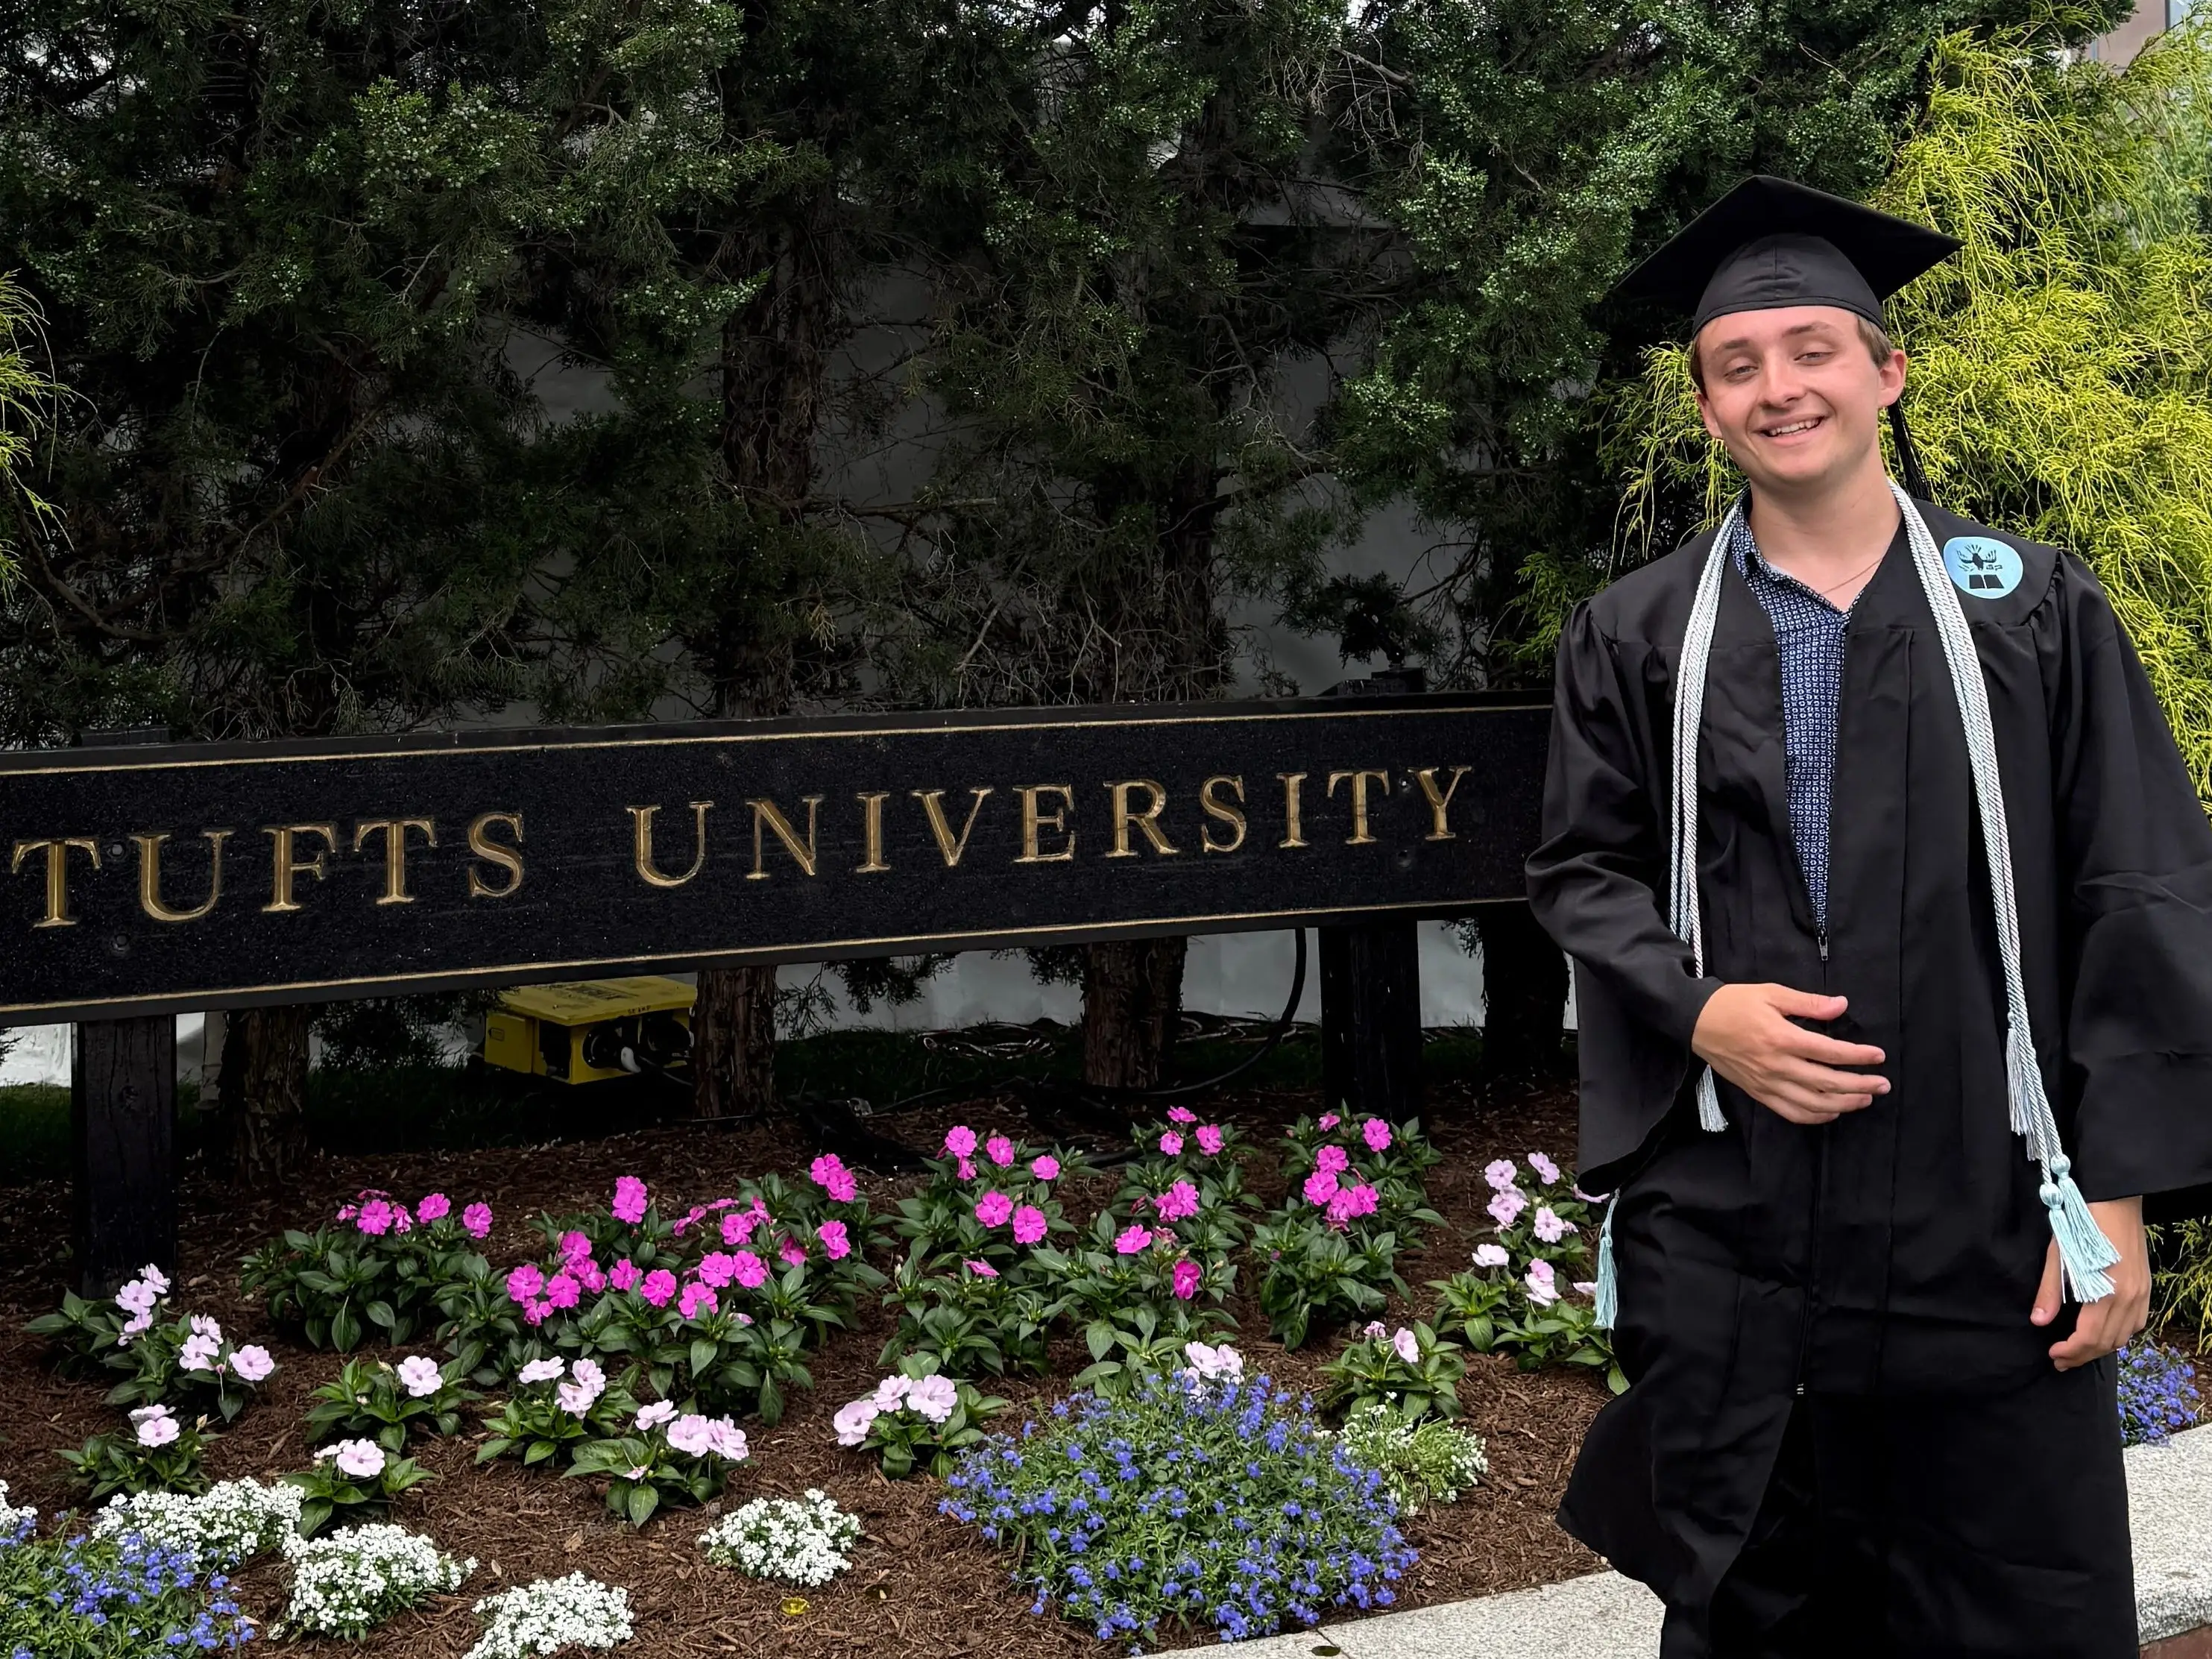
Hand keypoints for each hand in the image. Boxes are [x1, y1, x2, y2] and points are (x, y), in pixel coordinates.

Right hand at [1689, 982, 1889, 1125]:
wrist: (1696, 1022)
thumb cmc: (1734, 1004)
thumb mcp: (1771, 993)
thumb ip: (1808, 1002)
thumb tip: (1841, 1006)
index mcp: (1781, 1037)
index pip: (1830, 1052)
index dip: (1858, 1056)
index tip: (1878, 1056)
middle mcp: (1777, 1065)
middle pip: (1827, 1083)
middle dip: (1860, 1085)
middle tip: (1883, 1084)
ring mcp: (1767, 1083)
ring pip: (1813, 1103)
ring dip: (1844, 1104)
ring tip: (1865, 1098)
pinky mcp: (1759, 1093)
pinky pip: (1791, 1112)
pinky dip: (1816, 1116)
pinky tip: (1832, 1111)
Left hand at [2033, 1196, 2148, 1370]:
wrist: (2114, 1200)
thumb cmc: (2081, 1225)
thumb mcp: (2058, 1256)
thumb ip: (2050, 1292)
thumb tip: (2039, 1321)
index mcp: (2105, 1293)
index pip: (2088, 1338)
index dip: (2070, 1352)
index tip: (2053, 1355)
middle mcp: (2129, 1299)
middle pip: (2107, 1342)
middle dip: (2082, 1355)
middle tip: (2061, 1360)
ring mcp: (2141, 1293)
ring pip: (2124, 1336)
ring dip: (2101, 1348)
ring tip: (2078, 1350)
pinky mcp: (2146, 1286)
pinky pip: (2137, 1322)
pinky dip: (2120, 1334)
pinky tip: (2103, 1332)